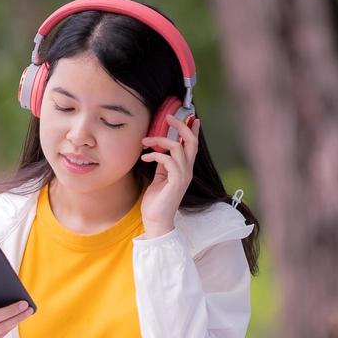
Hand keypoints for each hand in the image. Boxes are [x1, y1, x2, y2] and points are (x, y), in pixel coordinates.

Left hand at [139, 113, 199, 235]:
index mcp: (185, 169)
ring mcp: (183, 176)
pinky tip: (145, 156)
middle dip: (181, 126)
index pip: (193, 146)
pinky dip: (155, 154)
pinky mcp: (176, 182)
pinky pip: (168, 160)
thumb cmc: (156, 200)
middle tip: (169, 116)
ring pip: (178, 148)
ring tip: (145, 141)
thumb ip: (163, 165)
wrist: (156, 220)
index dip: (193, 130)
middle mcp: (187, 171)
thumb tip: (160, 152)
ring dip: (160, 140)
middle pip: (191, 142)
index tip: (192, 117)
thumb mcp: (160, 178)